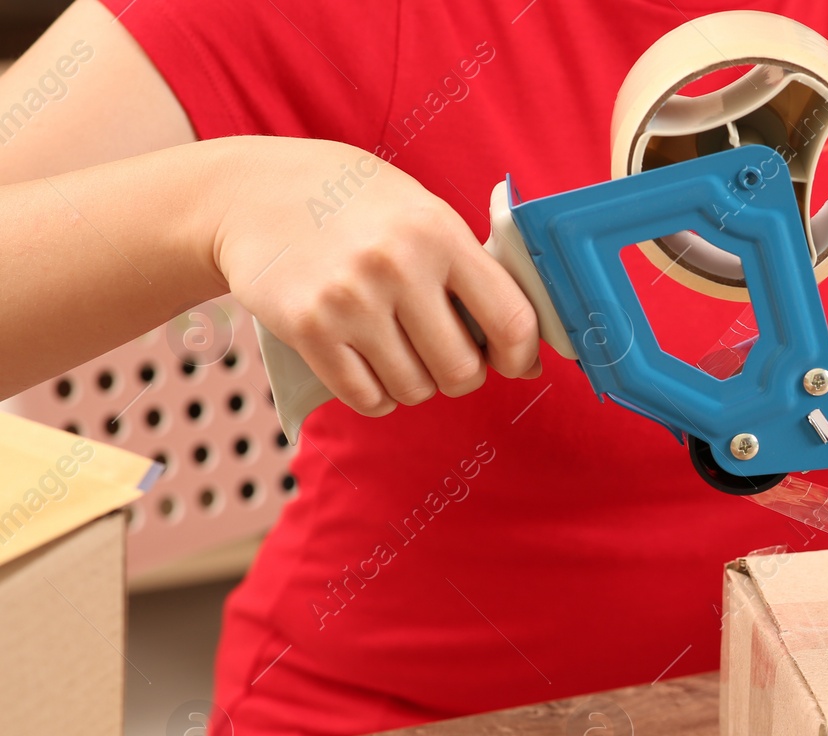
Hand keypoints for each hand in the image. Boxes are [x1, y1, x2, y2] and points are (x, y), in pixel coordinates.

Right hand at [210, 137, 539, 416]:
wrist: (251, 193)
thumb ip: (469, 268)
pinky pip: (367, 398)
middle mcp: (397, 265)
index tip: (513, 362)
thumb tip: (524, 345)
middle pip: (461, 370)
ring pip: (414, 390)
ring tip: (398, 350)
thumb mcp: (419, 210)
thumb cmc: (352, 203)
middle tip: (444, 356)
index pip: (511, 320)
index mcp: (438, 232)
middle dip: (460, 374)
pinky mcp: (308, 329)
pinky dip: (376, 395)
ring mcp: (349, 300)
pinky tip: (369, 366)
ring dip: (413, 383)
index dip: (519, 355)